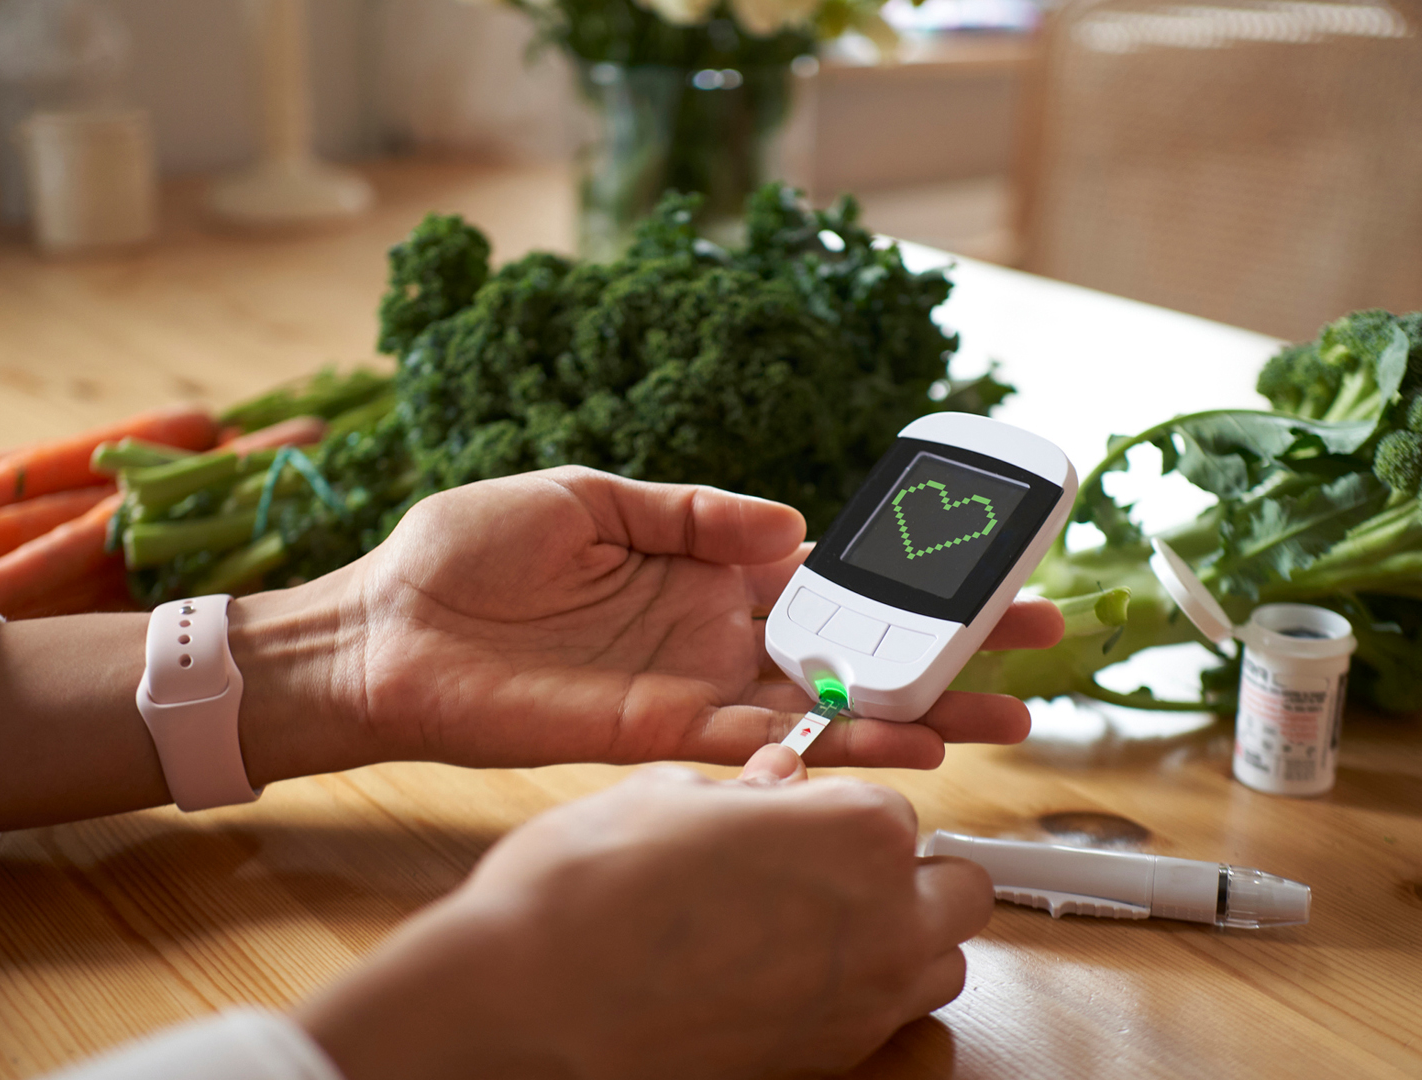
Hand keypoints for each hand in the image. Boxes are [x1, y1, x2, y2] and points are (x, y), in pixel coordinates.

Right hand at [294, 751, 993, 1079]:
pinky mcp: (829, 1064)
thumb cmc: (583, 895)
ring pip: (938, 966)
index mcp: (856, 831)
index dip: (839, 811)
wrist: (529, 1008)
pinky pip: (889, 1026)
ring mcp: (862, 1003)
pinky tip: (792, 983)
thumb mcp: (663, 796)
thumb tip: (766, 783)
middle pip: (957, 890)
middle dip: (908, 875)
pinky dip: (864, 1000)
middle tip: (835, 870)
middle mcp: (882, 920)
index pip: (897, 808)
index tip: (802, 818)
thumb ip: (742, 788)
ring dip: (902, 941)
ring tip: (820, 929)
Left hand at [300, 466, 1062, 769]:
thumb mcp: (588, 492)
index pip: (828, 568)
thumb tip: (793, 519)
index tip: (980, 555)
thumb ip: (693, 508)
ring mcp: (697, 684)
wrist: (383, 626)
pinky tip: (907, 745)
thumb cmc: (468, 552)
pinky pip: (768, 740)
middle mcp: (716, 629)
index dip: (903, 567)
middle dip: (945, 643)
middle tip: (1038, 640)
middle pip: (854, 641)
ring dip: (918, 708)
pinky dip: (839, 743)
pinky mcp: (662, 731)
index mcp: (703, 564)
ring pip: (831, 701)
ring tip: (1005, 711)